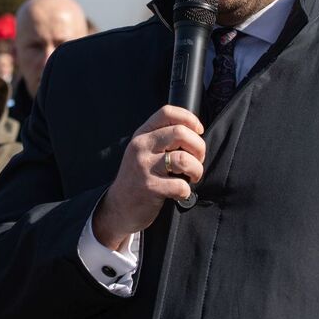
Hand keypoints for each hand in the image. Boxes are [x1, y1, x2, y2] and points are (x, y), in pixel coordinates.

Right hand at [92, 105, 204, 250]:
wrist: (119, 206)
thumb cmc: (138, 177)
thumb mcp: (143, 151)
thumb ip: (161, 138)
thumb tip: (194, 133)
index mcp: (142, 134)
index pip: (167, 112)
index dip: (189, 118)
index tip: (198, 131)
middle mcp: (141, 147)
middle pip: (180, 133)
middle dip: (199, 147)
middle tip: (198, 159)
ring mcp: (144, 166)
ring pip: (183, 158)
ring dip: (196, 169)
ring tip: (193, 176)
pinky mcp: (149, 187)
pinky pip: (180, 185)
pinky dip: (186, 191)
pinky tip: (180, 193)